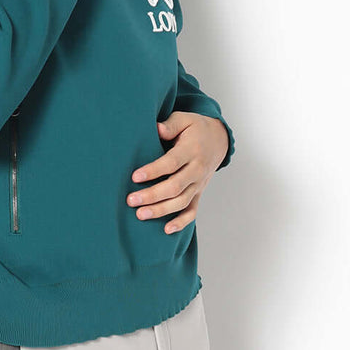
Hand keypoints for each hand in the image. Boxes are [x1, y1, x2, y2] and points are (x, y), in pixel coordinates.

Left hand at [126, 112, 228, 233]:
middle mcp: (197, 170)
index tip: (135, 177)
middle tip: (131, 200)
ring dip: (161, 210)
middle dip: (152, 195)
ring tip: (140, 214)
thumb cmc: (196, 127)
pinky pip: (192, 211)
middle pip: (174, 187)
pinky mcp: (199, 192)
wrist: (219, 139)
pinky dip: (181, 222)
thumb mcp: (184, 119)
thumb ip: (170, 125)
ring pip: (181, 202)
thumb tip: (157, 129)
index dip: (153, 171)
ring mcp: (199, 183)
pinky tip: (166, 229)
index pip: (171, 163)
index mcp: (192, 150)